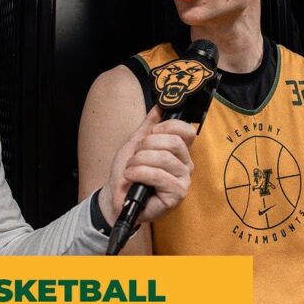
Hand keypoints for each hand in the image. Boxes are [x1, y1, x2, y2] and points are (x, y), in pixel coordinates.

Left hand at [98, 105, 196, 224]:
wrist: (116, 197)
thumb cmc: (128, 172)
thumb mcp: (136, 143)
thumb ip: (148, 126)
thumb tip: (159, 106)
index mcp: (179, 151)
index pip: (187, 131)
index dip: (168, 127)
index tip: (151, 133)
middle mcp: (186, 165)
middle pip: (174, 143)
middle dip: (147, 146)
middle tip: (135, 156)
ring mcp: (183, 180)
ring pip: (165, 159)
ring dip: (140, 161)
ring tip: (130, 169)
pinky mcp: (177, 194)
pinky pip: (160, 176)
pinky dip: (140, 173)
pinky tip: (131, 177)